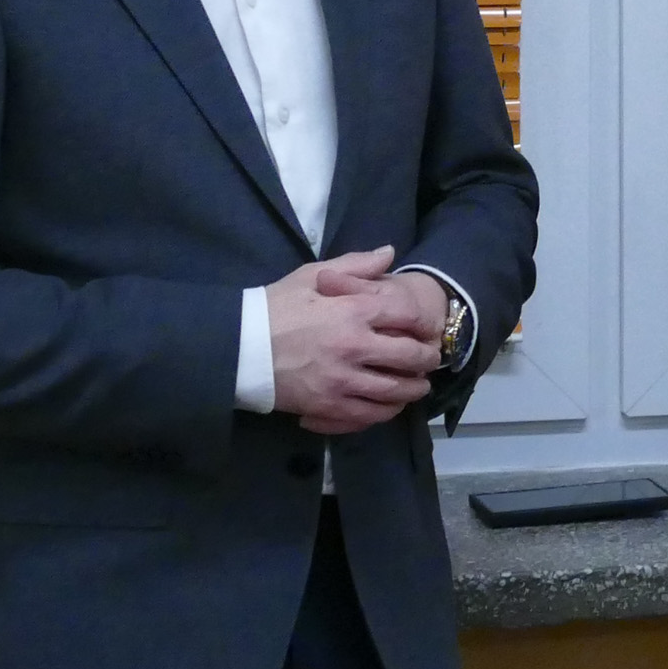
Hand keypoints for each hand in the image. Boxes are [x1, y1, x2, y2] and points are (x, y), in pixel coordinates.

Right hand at [267, 247, 444, 432]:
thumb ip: (355, 265)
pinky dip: (386, 412)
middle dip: (426, 359)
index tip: (428, 328)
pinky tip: (389, 406)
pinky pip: (369, 415)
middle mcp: (354, 347)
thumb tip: (389, 253)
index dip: (425, 323)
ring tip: (417, 387)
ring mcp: (343, 381)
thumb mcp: (311, 276)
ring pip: (395, 392)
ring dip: (413, 390)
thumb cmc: (274, 307)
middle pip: (409, 358)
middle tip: (429, 360)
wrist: (237, 347)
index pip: (407, 316)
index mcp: (352, 311)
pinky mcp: (329, 407)